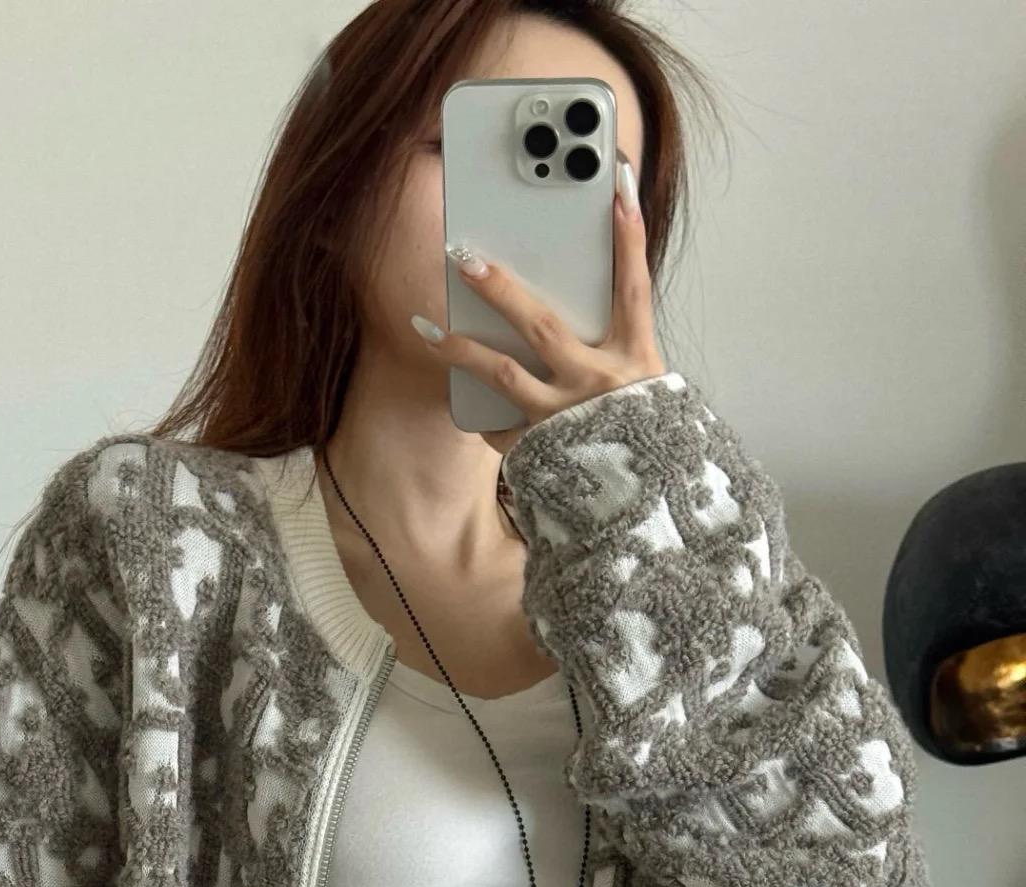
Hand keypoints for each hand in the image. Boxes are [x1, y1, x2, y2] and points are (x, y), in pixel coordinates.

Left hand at [418, 161, 665, 458]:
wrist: (643, 510)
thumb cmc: (642, 440)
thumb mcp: (644, 388)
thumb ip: (613, 348)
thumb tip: (571, 310)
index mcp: (637, 362)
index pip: (634, 288)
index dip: (629, 238)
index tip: (618, 188)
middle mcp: (600, 386)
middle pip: (542, 327)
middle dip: (500, 289)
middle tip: (463, 257)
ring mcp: (565, 419)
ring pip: (503, 376)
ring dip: (462, 349)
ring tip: (429, 330)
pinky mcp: (540, 453)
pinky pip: (502, 428)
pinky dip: (486, 417)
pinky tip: (465, 404)